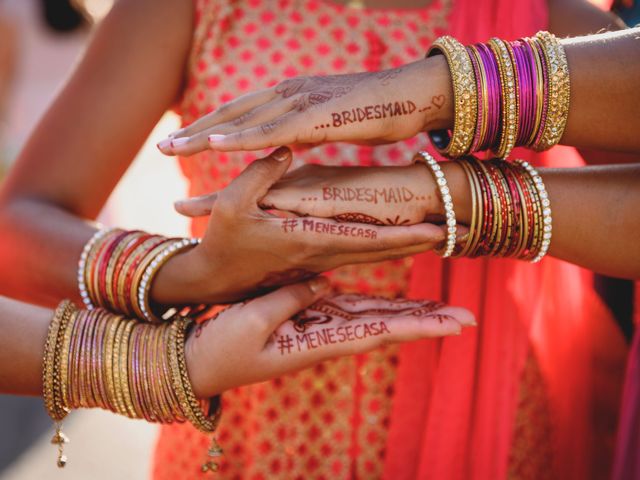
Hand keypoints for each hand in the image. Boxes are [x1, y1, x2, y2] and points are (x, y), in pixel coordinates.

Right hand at [151, 147, 445, 304]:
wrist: (215, 281)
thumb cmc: (221, 244)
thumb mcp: (231, 206)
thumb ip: (260, 177)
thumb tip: (286, 148)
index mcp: (307, 242)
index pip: (366, 240)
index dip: (403, 236)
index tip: (437, 231)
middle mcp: (323, 255)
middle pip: (382, 252)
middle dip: (419, 244)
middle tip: (460, 234)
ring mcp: (323, 259)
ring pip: (374, 254)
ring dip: (408, 245)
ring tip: (444, 235)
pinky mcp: (318, 258)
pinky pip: (359, 252)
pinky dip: (385, 246)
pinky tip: (403, 239)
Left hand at [157, 57, 452, 154]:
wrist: (415, 94)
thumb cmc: (380, 110)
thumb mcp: (332, 121)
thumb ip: (307, 131)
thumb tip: (292, 144)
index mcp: (293, 96)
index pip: (245, 113)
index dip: (213, 127)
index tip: (185, 141)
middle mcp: (290, 93)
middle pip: (234, 114)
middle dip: (196, 131)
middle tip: (163, 146)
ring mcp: (301, 102)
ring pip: (244, 120)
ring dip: (205, 134)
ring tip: (172, 149)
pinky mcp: (316, 116)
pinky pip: (272, 129)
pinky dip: (242, 137)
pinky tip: (215, 146)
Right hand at [185, 278, 475, 397]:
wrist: (198, 362)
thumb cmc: (221, 347)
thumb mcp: (254, 321)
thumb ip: (293, 297)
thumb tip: (326, 281)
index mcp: (317, 341)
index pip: (379, 332)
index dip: (418, 327)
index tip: (454, 325)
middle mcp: (326, 335)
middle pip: (386, 326)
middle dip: (426, 322)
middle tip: (468, 317)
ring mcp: (317, 326)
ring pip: (373, 316)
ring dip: (408, 313)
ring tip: (445, 308)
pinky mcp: (305, 317)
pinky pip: (346, 307)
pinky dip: (375, 303)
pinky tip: (398, 302)